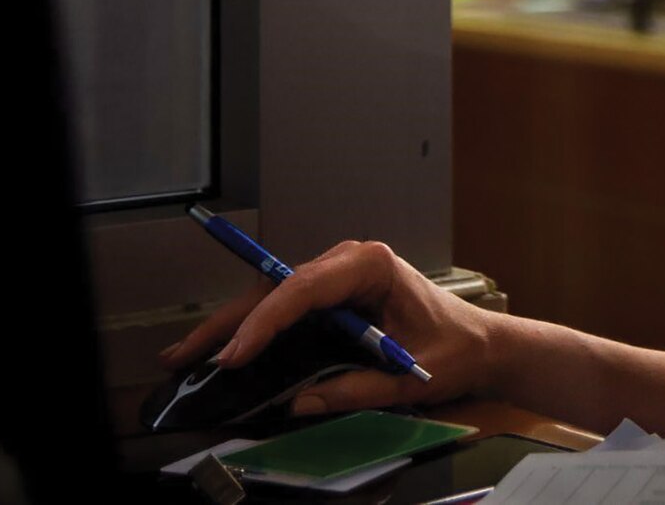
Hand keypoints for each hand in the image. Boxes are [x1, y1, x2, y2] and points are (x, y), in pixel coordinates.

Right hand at [160, 240, 498, 415]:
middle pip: (278, 288)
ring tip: (187, 355)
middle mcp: (350, 261)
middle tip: (184, 355)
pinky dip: (255, 329)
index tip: (234, 354)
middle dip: (230, 322)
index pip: (303, 288)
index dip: (264, 322)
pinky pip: (288, 309)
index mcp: (371, 265)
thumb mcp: (409, 376)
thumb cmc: (455, 348)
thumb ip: (357, 388)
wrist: (481, 343)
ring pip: (275, 296)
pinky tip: (225, 350)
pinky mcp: (335, 296)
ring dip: (233, 325)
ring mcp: (340, 276)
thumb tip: (302, 403)